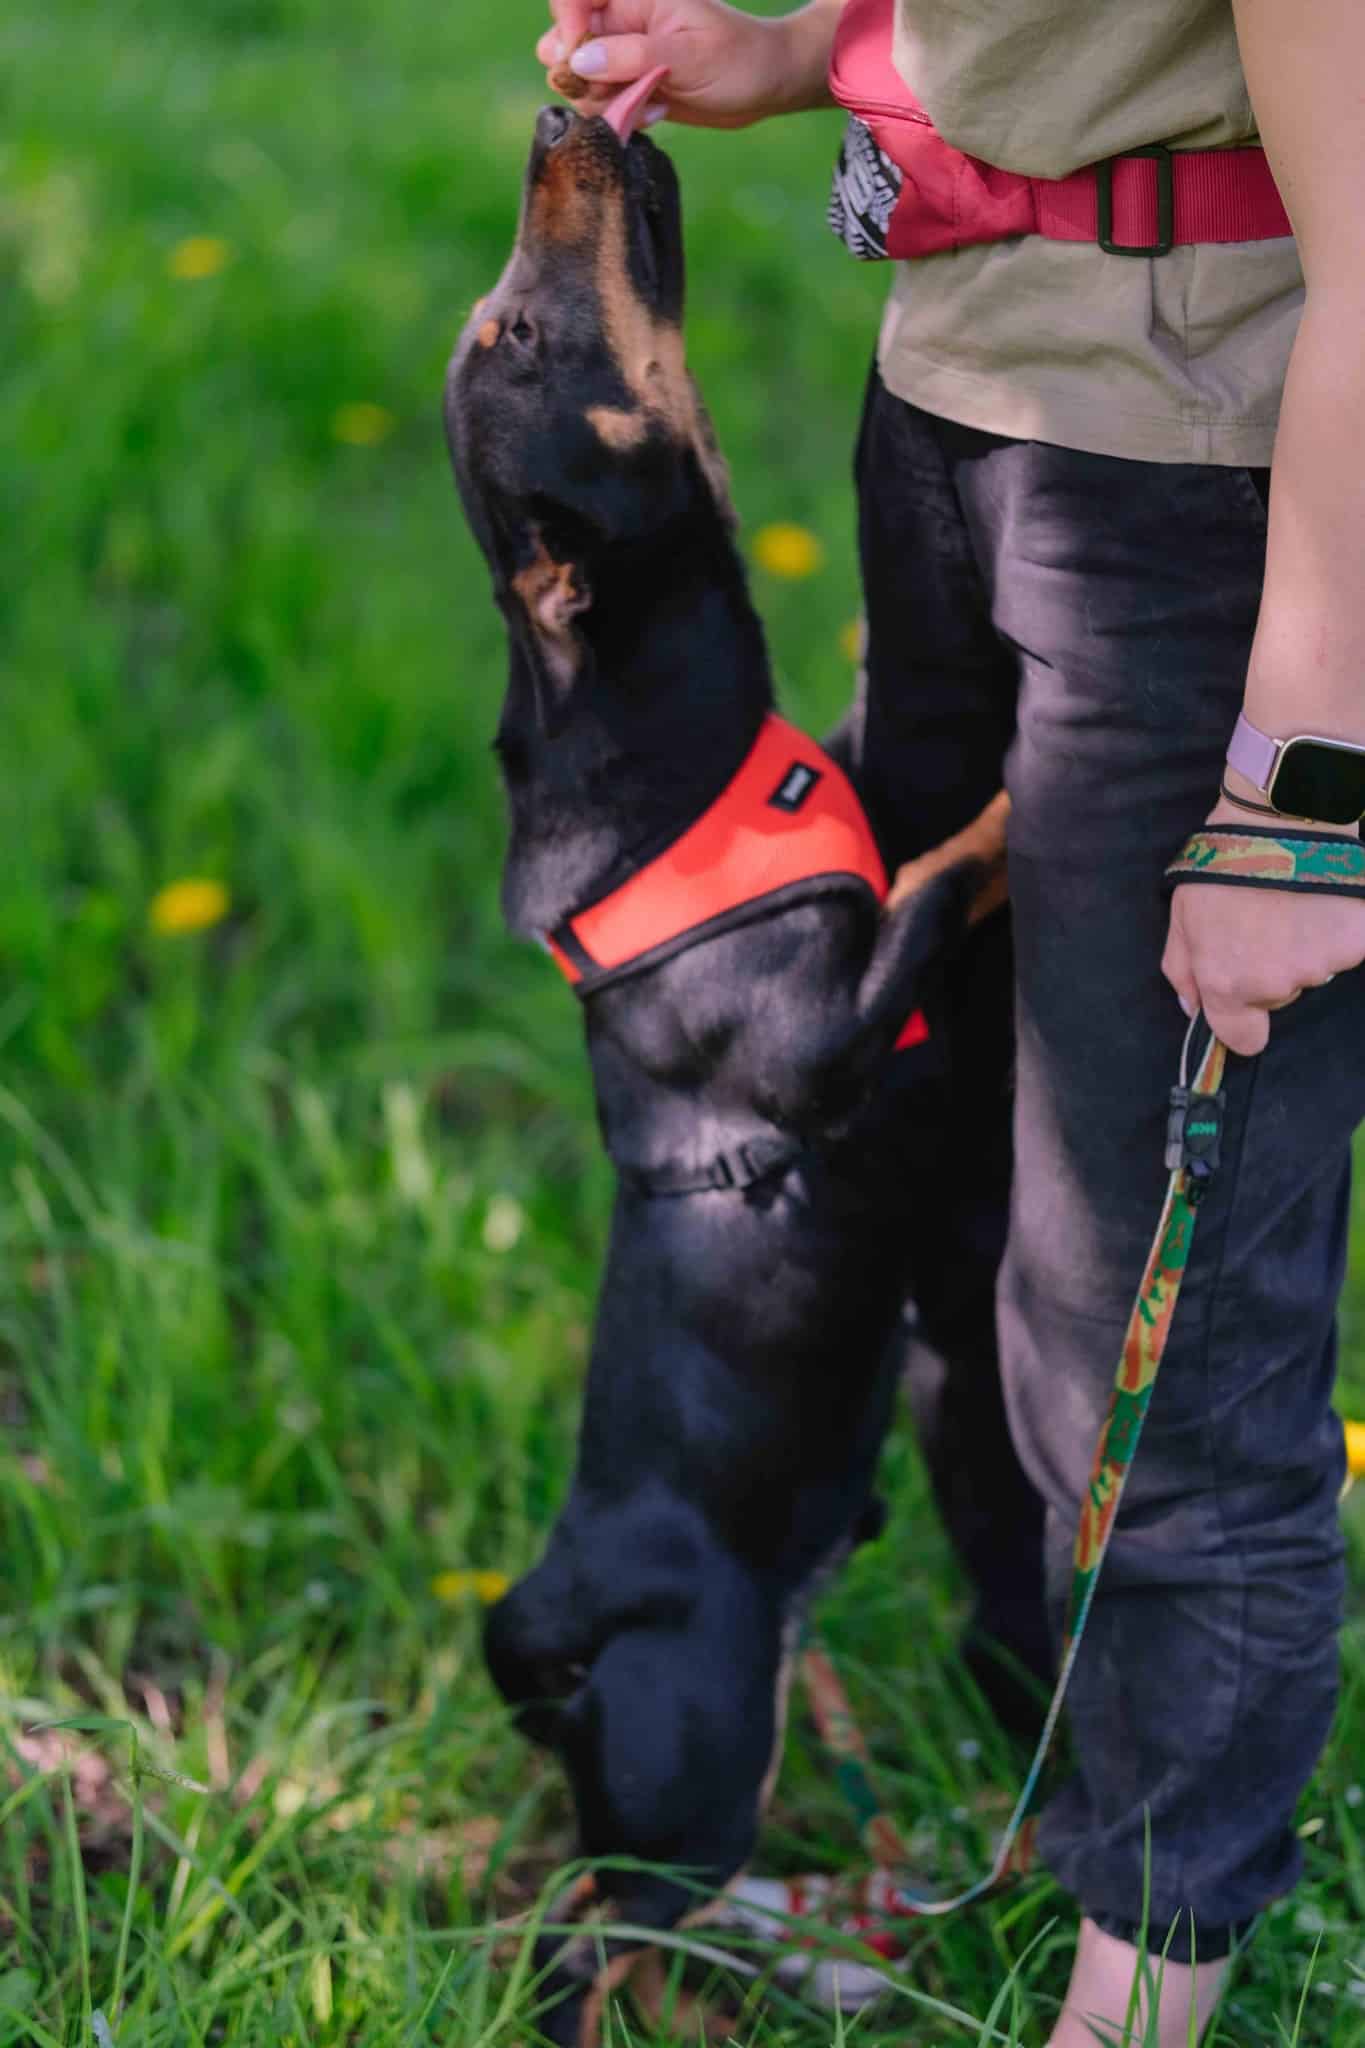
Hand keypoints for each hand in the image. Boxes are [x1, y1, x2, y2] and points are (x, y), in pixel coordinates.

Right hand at [535, 0, 838, 128]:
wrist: (764, 85)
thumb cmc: (737, 59)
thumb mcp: (688, 56)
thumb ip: (632, 57)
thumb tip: (578, 60)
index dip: (566, 26)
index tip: (579, 60)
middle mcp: (622, 22)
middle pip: (563, 44)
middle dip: (579, 76)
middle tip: (614, 92)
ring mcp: (622, 56)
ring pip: (578, 81)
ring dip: (604, 102)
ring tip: (648, 103)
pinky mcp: (629, 86)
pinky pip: (602, 105)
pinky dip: (621, 116)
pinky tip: (657, 112)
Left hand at [1162, 794, 1364, 1054]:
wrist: (1280, 818)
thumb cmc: (1223, 866)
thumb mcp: (1182, 916)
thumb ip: (1183, 970)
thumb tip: (1193, 1008)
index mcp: (1228, 983)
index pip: (1244, 1038)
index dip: (1243, 1025)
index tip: (1246, 1008)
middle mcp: (1276, 983)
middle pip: (1279, 995)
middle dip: (1271, 967)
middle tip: (1265, 920)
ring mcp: (1321, 964)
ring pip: (1314, 969)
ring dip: (1305, 946)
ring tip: (1294, 901)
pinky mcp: (1358, 941)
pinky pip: (1347, 948)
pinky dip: (1339, 929)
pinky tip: (1324, 898)